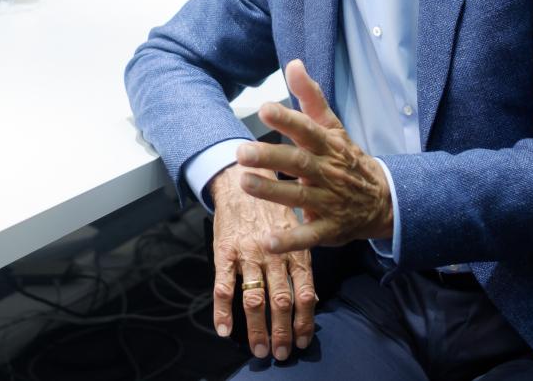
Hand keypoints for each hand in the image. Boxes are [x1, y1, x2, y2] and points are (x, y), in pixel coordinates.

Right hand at [209, 163, 316, 361]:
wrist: (242, 179)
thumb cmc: (271, 210)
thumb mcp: (294, 231)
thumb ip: (301, 264)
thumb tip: (311, 299)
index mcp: (294, 250)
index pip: (304, 292)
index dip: (305, 320)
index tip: (304, 341)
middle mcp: (273, 254)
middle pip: (280, 301)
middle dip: (282, 332)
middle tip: (282, 353)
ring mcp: (248, 254)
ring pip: (254, 298)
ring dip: (257, 328)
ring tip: (258, 349)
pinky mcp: (224, 252)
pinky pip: (223, 286)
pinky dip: (222, 311)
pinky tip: (224, 329)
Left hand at [236, 59, 394, 251]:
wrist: (383, 200)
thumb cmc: (347, 159)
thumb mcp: (333, 127)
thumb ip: (311, 97)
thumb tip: (293, 64)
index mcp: (328, 145)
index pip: (307, 129)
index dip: (288, 119)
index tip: (265, 108)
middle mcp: (328, 172)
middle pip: (298, 162)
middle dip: (269, 157)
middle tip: (241, 151)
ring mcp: (330, 201)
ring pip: (299, 196)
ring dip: (271, 192)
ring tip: (244, 183)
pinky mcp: (329, 229)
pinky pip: (308, 235)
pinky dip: (289, 240)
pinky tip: (267, 241)